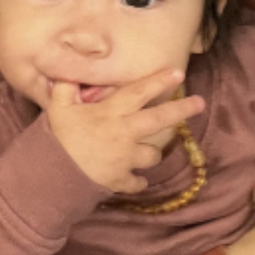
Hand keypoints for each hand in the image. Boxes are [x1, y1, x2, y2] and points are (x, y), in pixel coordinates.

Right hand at [46, 69, 204, 193]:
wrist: (54, 174)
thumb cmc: (59, 137)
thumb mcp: (58, 106)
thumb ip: (66, 87)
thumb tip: (70, 74)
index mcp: (111, 112)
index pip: (139, 92)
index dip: (159, 81)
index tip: (178, 73)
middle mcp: (124, 133)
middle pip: (159, 120)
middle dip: (182, 109)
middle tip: (200, 103)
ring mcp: (126, 158)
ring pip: (153, 154)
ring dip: (151, 152)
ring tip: (145, 151)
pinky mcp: (122, 179)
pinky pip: (138, 181)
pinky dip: (137, 181)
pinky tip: (134, 178)